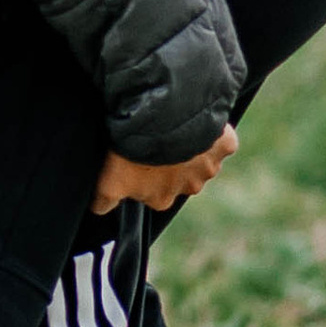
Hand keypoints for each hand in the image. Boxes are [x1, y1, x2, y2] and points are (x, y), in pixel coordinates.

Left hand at [91, 122, 237, 217]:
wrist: (164, 119)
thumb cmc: (134, 150)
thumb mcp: (109, 179)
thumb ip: (104, 199)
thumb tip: (99, 210)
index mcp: (162, 199)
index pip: (152, 190)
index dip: (143, 170)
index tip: (135, 153)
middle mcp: (190, 188)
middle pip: (178, 175)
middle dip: (170, 159)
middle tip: (153, 135)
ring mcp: (209, 167)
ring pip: (201, 156)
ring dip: (192, 144)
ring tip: (173, 122)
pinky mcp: (226, 145)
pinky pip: (222, 139)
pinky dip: (215, 130)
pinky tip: (198, 116)